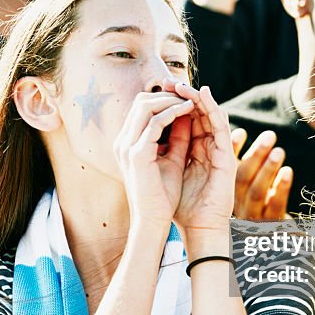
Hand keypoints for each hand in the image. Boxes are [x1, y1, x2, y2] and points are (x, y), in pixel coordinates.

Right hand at [114, 87, 195, 228]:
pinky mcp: (137, 154)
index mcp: (127, 142)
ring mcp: (127, 146)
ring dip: (171, 100)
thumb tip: (188, 115)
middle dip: (167, 94)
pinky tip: (189, 111)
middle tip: (189, 94)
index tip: (185, 98)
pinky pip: (154, 122)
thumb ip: (177, 137)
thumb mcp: (171, 158)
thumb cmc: (162, 195)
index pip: (141, 108)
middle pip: (141, 101)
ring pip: (146, 106)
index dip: (163, 98)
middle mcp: (123, 141)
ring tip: (191, 101)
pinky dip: (173, 112)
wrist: (153, 220)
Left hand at [173, 83, 235, 232]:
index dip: (174, 103)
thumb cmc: (183, 205)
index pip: (186, 119)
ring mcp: (219, 151)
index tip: (158, 90)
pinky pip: (221, 126)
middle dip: (184, 96)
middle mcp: (209, 147)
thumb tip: (150, 127)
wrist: (198, 227)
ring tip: (183, 84)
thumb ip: (169, 147)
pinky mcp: (227, 156)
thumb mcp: (170, 169)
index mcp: (195, 150)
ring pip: (211, 116)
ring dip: (198, 98)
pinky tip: (203, 96)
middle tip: (169, 81)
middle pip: (199, 113)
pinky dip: (213, 109)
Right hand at [232, 129, 291, 220]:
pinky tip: (287, 172)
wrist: (274, 249)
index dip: (233, 151)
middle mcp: (238, 207)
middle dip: (256, 155)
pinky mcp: (271, 227)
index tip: (242, 132)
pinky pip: (274, 207)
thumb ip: (247, 166)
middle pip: (242, 179)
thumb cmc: (263, 212)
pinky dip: (281, 188)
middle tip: (270, 135)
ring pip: (256, 193)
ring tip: (279, 151)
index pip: (228, 171)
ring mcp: (253, 218)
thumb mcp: (253, 188)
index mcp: (230, 196)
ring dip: (267, 170)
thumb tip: (239, 133)